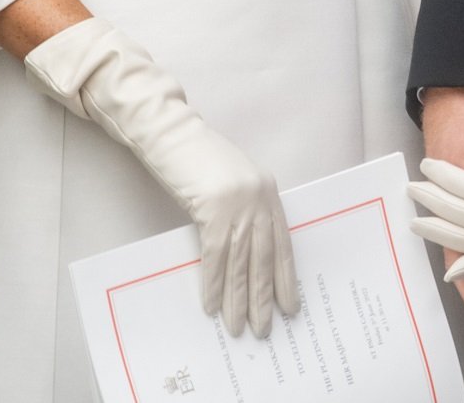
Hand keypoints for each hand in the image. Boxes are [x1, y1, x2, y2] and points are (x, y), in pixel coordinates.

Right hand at [25, 17, 298, 338]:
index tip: (291, 306)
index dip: (286, 278)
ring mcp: (237, 201)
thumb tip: (250, 259)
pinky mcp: (213, 206)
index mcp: (268, 192)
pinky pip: (215, 254)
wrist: (172, 134)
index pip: (283, 243)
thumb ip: (246, 212)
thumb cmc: (200, 159)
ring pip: (240, 261)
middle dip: (263, 296)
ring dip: (237, 298)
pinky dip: (212, 282)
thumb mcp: (232, 184)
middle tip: (263, 328)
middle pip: (263, 257)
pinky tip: (210, 304)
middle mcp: (258, 197)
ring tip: (236, 326)